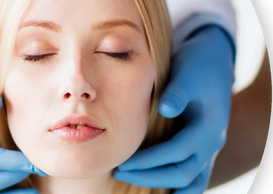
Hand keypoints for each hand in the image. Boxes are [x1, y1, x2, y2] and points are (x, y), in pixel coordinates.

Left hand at [114, 26, 233, 193]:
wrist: (214, 61)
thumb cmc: (197, 66)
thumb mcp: (187, 74)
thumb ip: (178, 92)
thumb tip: (166, 110)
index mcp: (209, 126)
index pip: (177, 151)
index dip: (149, 160)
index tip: (124, 162)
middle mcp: (212, 142)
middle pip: (183, 173)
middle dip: (149, 176)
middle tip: (120, 172)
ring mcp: (210, 147)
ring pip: (191, 181)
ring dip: (164, 186)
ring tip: (134, 183)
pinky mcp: (203, 147)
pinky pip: (194, 176)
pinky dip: (177, 186)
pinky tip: (157, 188)